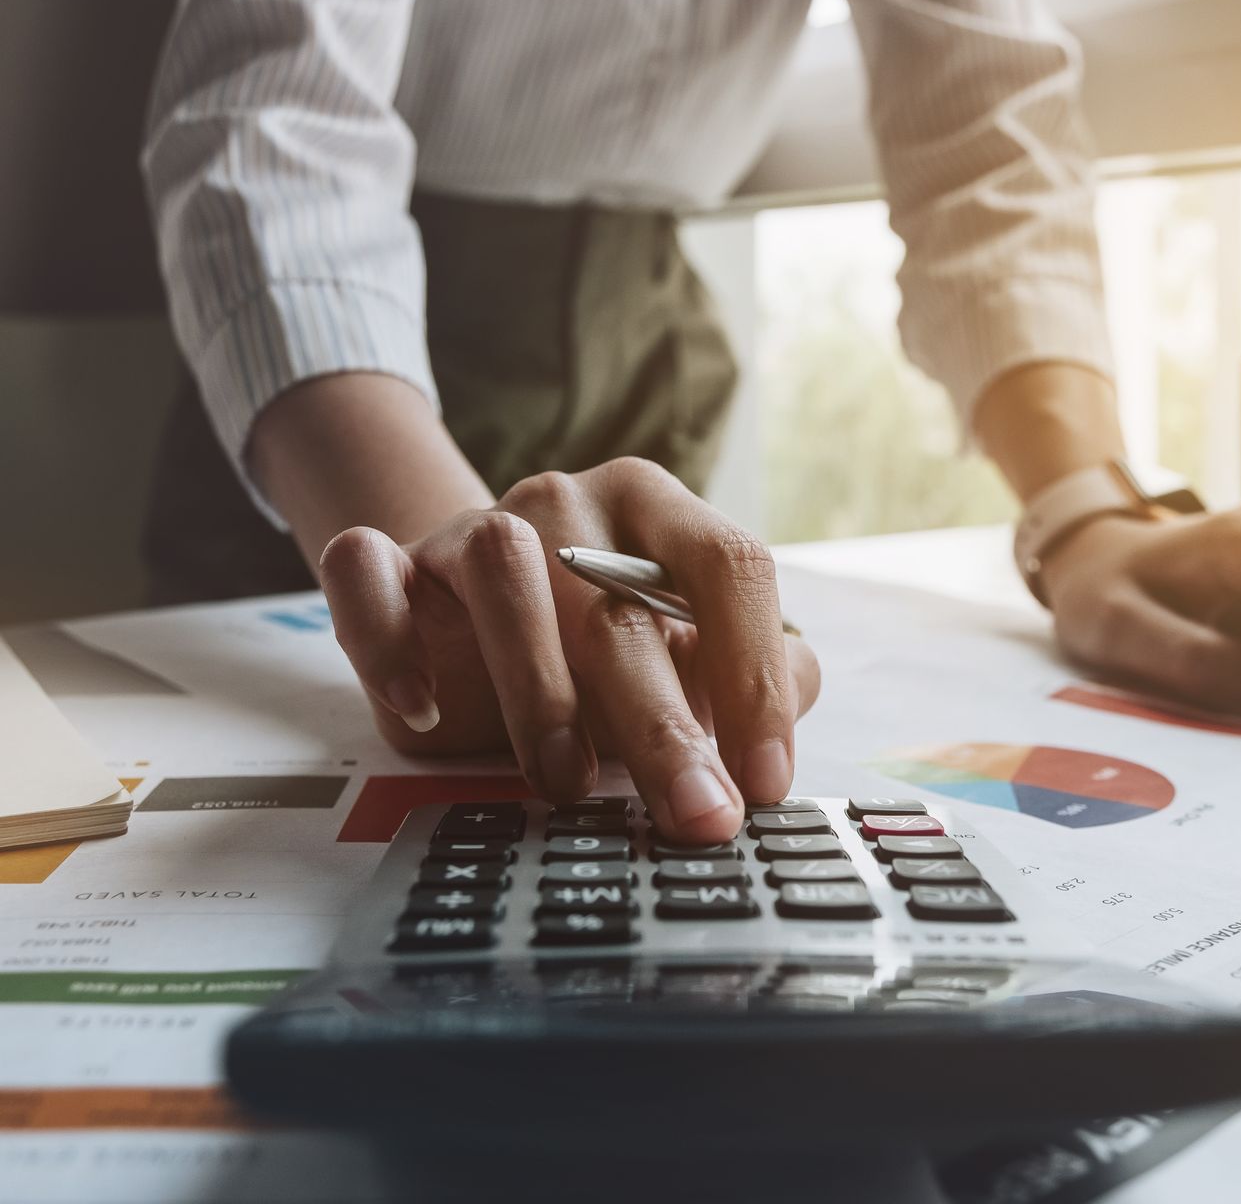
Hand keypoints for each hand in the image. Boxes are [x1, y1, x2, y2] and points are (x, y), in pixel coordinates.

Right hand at [314, 458, 819, 841]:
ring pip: (502, 569)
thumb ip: (753, 674)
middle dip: (665, 724)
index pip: (729, 564)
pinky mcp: (392, 562)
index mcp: (657, 509)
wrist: (472, 604)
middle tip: (696, 814)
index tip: (765, 779)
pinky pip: (367, 574)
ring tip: (566, 781)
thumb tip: (796, 702)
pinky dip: (388, 638)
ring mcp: (471, 524)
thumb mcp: (686, 656)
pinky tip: (424, 714)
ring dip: (540, 686)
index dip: (756, 674)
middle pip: (619, 602)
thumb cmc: (603, 644)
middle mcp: (569, 504)